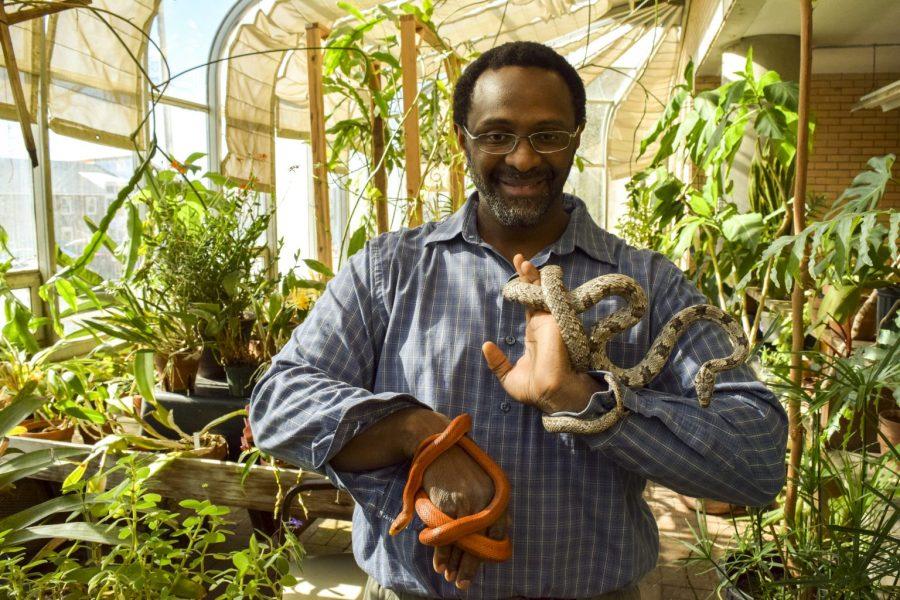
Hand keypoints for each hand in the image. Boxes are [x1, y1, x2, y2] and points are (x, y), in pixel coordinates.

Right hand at [423, 446, 507, 588]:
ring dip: (453, 564)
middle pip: (479, 545)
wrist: (438, 443)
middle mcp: (485, 501)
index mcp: (497, 497)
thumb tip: (493, 538)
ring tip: (448, 575)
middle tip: (461, 583)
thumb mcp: (480, 483)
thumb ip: (485, 509)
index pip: (498, 536)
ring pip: (461, 544)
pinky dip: (440, 554)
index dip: (487, 556)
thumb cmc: (459, 467)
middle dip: (469, 568)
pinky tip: (439, 564)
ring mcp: (466, 503)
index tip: (480, 567)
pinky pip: (444, 537)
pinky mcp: (446, 504)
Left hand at [482, 254, 601, 413]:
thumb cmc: (535, 389)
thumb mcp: (509, 376)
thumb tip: (486, 346)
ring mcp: (553, 320)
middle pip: (537, 293)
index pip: (529, 305)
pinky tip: (532, 271)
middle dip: (529, 276)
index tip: (516, 275)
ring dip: (534, 275)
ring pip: (545, 291)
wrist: (550, 394)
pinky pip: (553, 297)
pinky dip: (544, 284)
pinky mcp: (558, 319)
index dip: (523, 290)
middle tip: (519, 258)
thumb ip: (497, 362)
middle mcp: (546, 323)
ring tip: (521, 260)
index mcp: (537, 333)